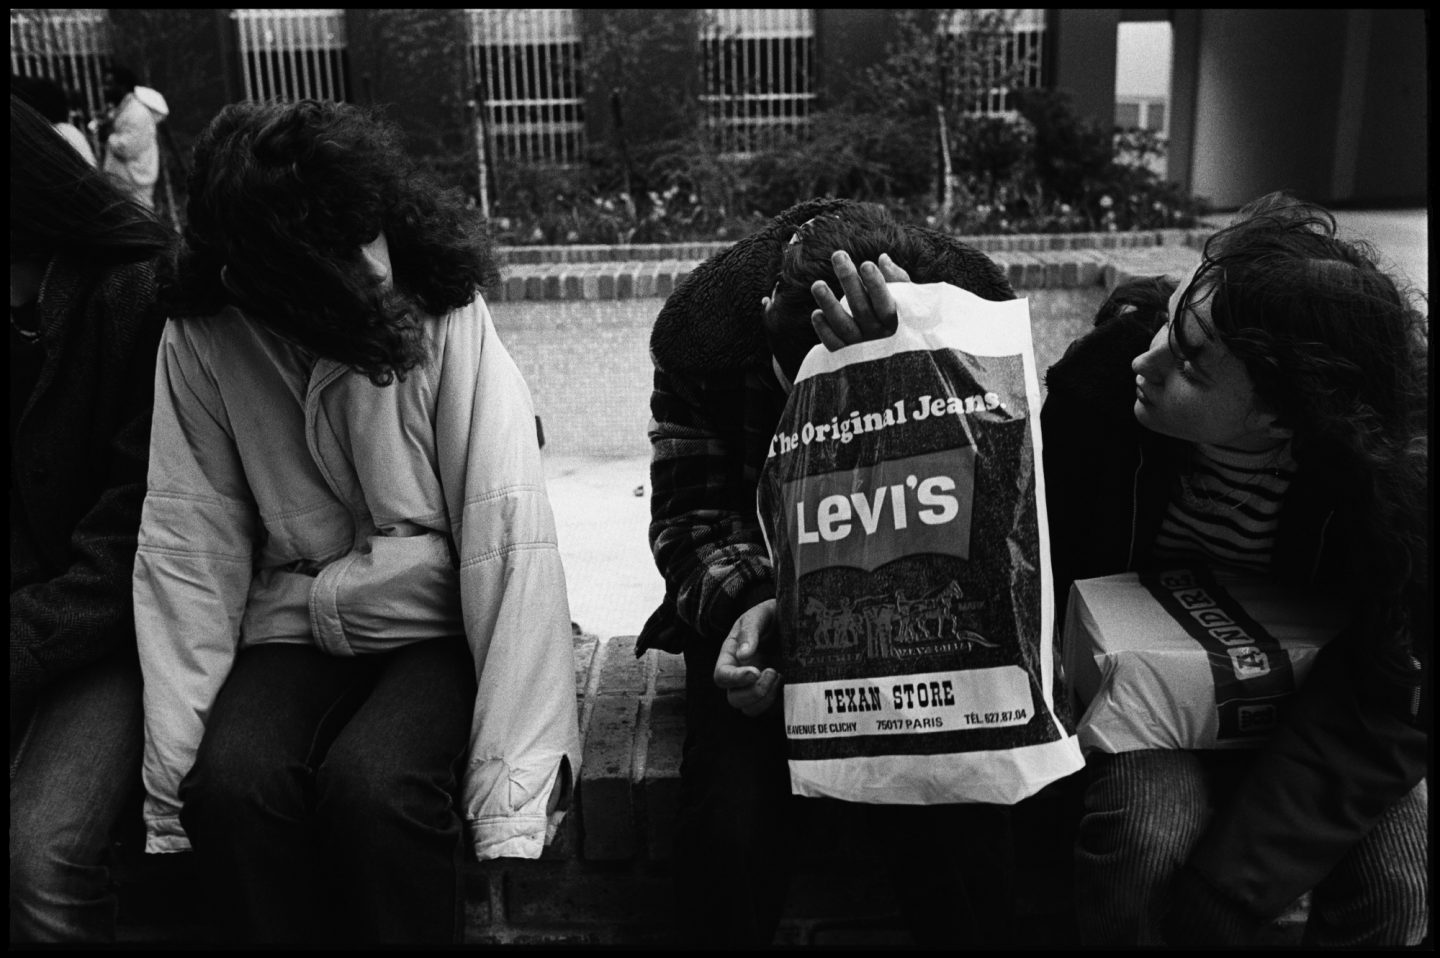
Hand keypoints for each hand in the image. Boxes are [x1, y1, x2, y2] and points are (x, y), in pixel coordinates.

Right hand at [713, 599, 781, 716]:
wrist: (794, 618)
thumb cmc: (771, 616)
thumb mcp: (759, 615)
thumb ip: (749, 631)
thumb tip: (743, 655)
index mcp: (731, 656)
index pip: (721, 677)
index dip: (735, 679)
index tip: (755, 671)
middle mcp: (741, 676)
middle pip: (735, 699)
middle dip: (754, 692)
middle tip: (772, 671)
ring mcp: (757, 687)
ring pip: (750, 710)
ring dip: (765, 699)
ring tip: (780, 675)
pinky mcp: (775, 694)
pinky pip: (772, 711)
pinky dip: (780, 702)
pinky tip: (790, 682)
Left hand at [809, 251, 911, 351]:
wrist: (900, 363)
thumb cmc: (902, 322)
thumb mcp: (908, 303)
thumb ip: (897, 281)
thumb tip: (882, 258)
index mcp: (896, 322)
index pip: (885, 302)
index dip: (875, 284)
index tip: (866, 264)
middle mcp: (879, 336)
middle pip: (861, 308)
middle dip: (849, 280)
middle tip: (838, 255)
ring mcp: (861, 348)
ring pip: (843, 326)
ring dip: (829, 305)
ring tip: (817, 284)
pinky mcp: (847, 358)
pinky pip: (834, 345)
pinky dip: (824, 331)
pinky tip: (816, 314)